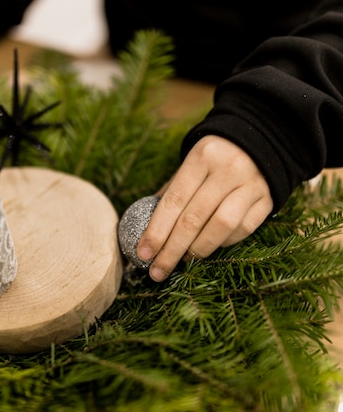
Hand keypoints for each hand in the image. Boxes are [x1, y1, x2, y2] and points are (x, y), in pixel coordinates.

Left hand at [137, 135, 273, 281]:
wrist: (261, 140)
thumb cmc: (215, 159)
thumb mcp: (191, 164)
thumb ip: (172, 193)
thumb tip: (148, 232)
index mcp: (201, 157)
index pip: (174, 201)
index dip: (156, 231)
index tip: (143, 253)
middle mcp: (228, 169)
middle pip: (194, 218)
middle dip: (172, 250)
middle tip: (158, 271)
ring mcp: (251, 184)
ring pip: (221, 227)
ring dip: (198, 250)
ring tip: (183, 261)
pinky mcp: (268, 199)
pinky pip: (243, 229)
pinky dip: (224, 243)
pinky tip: (209, 247)